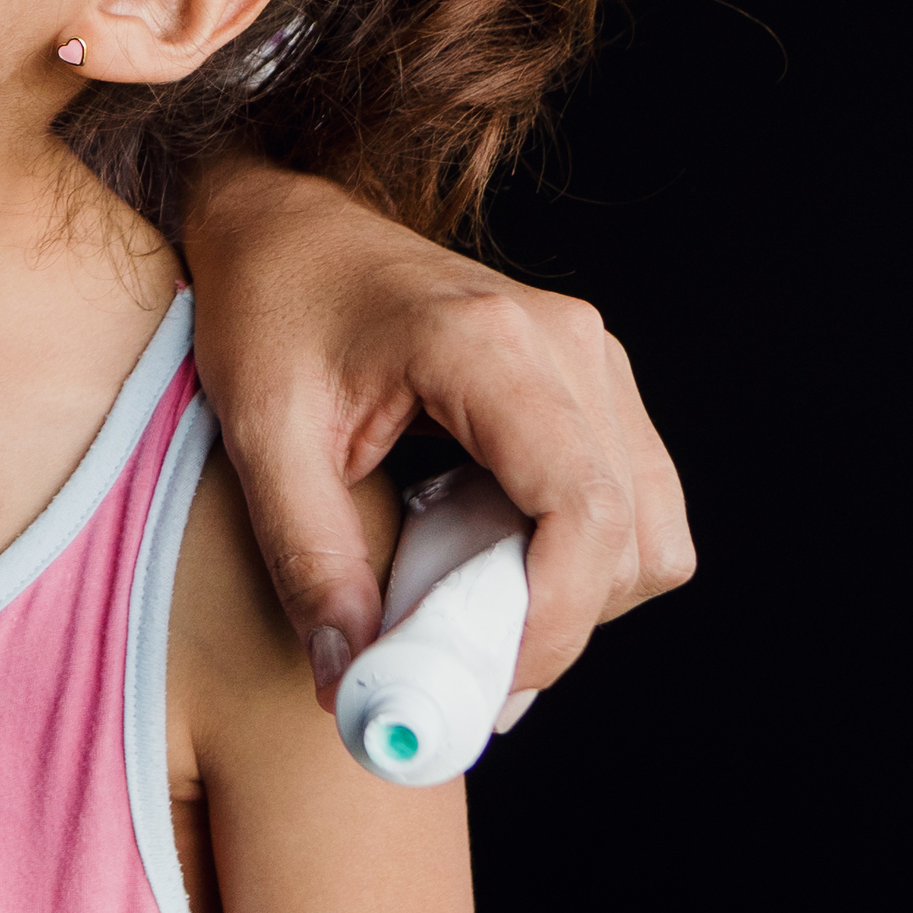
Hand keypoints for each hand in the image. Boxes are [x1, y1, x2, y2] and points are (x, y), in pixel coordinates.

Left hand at [182, 156, 693, 718]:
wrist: (282, 228)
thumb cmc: (266, 308)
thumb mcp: (265, 436)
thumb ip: (310, 561)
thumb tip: (352, 684)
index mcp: (487, 346)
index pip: (582, 509)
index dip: (552, 618)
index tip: (478, 683)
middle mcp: (566, 343)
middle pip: (628, 534)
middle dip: (555, 624)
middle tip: (454, 671)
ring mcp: (590, 357)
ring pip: (648, 528)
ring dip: (575, 598)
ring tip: (463, 615)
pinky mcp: (588, 381)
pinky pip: (630, 502)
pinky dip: (581, 562)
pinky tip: (489, 572)